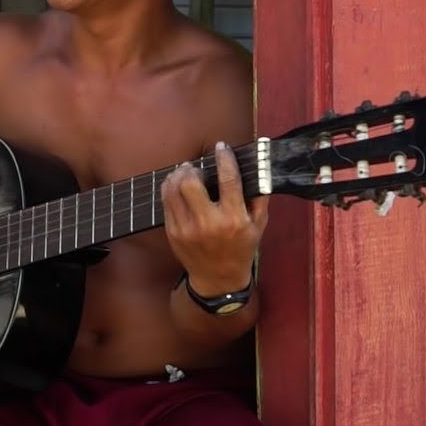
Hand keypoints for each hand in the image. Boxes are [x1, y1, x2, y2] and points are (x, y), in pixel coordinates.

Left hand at [160, 141, 268, 295]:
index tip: (221, 147)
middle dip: (192, 168)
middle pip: (190, 182)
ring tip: (185, 172)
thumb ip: (259, 197)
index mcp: (234, 219)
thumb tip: (260, 168)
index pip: (228, 180)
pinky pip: (165, 202)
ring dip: (178, 175)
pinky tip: (177, 185)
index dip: (224, 158)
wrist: (218, 278)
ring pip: (173, 190)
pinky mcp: (172, 232)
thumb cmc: (241, 248)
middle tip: (197, 165)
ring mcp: (186, 228)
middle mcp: (208, 223)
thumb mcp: (258, 225)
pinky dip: (169, 188)